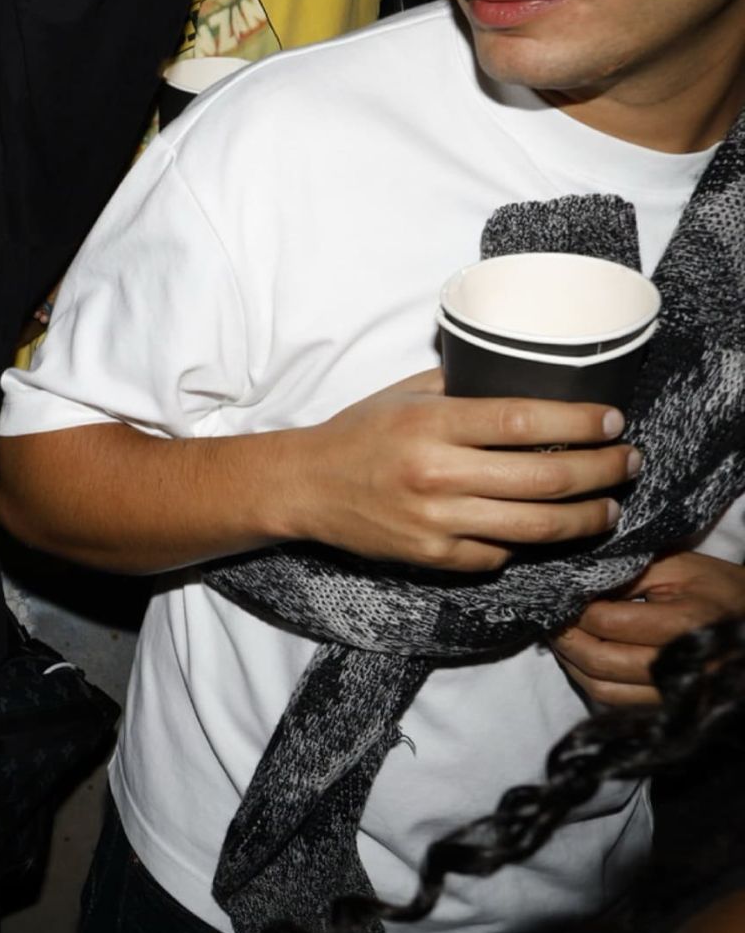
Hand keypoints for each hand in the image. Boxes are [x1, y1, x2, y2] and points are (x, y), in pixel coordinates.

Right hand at [285, 369, 637, 571]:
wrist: (305, 486)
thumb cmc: (359, 433)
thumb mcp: (406, 395)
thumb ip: (463, 387)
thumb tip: (528, 376)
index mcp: (431, 424)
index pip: (523, 421)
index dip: (579, 423)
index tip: (612, 422)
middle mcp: (435, 474)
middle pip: (544, 478)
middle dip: (602, 471)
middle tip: (627, 463)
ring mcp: (434, 521)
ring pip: (534, 526)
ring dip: (586, 517)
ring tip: (609, 506)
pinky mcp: (432, 556)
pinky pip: (499, 554)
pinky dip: (528, 543)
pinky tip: (542, 529)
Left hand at [553, 551, 744, 704]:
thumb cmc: (716, 589)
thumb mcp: (676, 567)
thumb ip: (625, 574)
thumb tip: (572, 588)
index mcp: (684, 625)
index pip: (608, 624)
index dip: (575, 610)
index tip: (559, 597)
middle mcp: (681, 666)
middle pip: (601, 663)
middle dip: (566, 639)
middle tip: (551, 619)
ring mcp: (677, 693)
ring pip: (603, 690)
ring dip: (573, 664)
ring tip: (562, 638)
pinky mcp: (669, 706)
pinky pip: (617, 702)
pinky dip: (592, 681)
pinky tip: (584, 658)